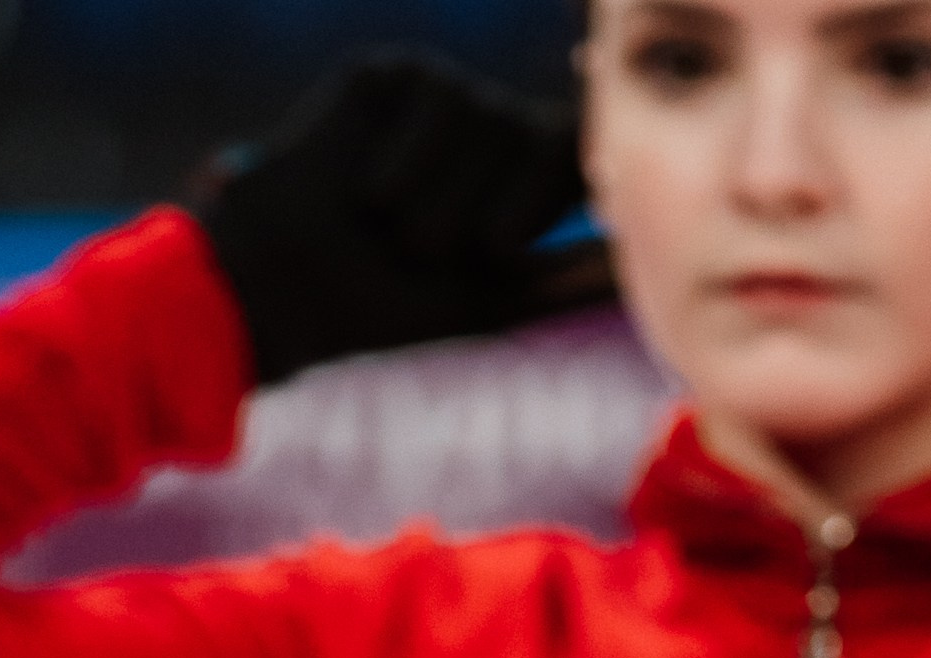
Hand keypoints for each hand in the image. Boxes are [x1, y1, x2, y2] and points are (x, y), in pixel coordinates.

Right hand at [193, 51, 588, 387]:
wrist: (289, 289)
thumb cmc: (387, 309)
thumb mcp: (493, 301)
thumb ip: (568, 276)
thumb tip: (640, 257)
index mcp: (516, 177)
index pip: (578, 152)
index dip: (584, 170)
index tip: (571, 204)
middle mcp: (484, 126)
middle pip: (540, 137)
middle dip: (499, 210)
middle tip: (435, 253)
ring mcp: (440, 95)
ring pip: (488, 124)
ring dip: (439, 201)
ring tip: (392, 231)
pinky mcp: (393, 75)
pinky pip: (437, 100)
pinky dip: (405, 162)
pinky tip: (369, 192)